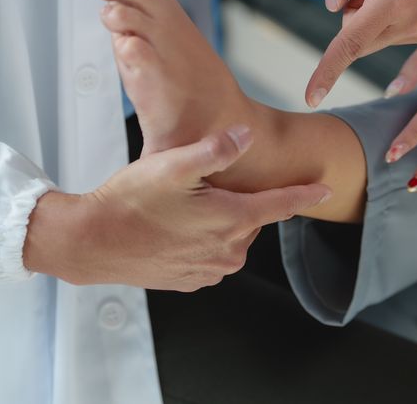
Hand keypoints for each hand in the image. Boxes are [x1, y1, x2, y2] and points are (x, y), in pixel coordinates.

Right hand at [23, 126, 331, 291]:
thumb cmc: (128, 202)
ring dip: (220, 220)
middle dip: (240, 200)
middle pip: (253, 218)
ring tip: (183, 206)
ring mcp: (209, 270)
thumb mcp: (172, 165)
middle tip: (203, 184)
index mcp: (230, 221)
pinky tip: (176, 226)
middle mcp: (226, 251)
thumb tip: (247, 136)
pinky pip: (212, 254)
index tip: (326, 188)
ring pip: (233, 236)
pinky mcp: (191, 281)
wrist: (90, 243)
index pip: (280, 205)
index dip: (305, 194)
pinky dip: (204, 239)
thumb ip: (215, 150)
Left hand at [305, 0, 416, 107]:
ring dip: (379, 16)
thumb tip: (336, 9)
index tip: (311, 98)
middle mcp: (416, 21)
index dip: (327, 71)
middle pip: (361, 39)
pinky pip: (403, 37)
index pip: (350, 42)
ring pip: (381, 39)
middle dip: (356, 15)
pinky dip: (399, 19)